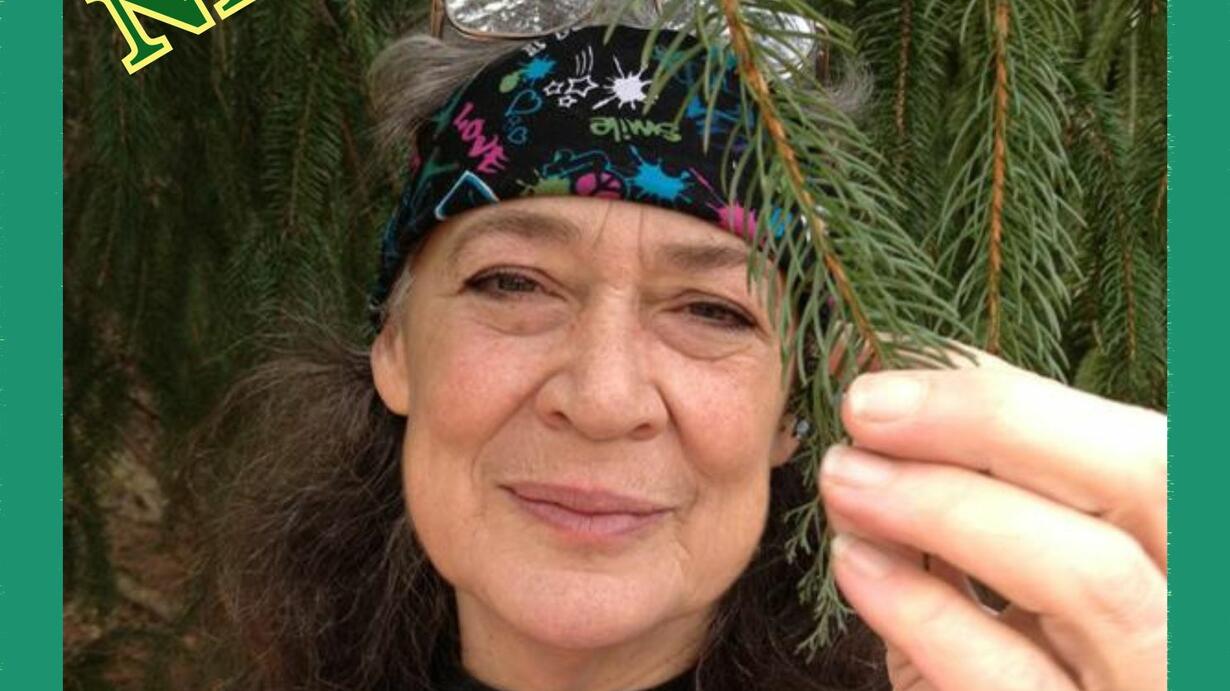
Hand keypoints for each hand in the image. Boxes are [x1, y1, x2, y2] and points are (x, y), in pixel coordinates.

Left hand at [818, 346, 1166, 690]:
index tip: (899, 371)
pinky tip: (856, 563)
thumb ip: (1010, 497)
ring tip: (846, 476)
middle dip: (993, 424)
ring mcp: (1161, 687)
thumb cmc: (1058, 661)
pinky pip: (1009, 683)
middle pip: (1146, 480)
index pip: (1152, 445)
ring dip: (946, 507)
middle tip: (866, 408)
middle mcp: (1206, 617)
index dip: (1021, 398)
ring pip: (1091, 579)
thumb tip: (904, 399)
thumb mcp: (1053, 576)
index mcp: (1198, 547)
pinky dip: (925, 611)